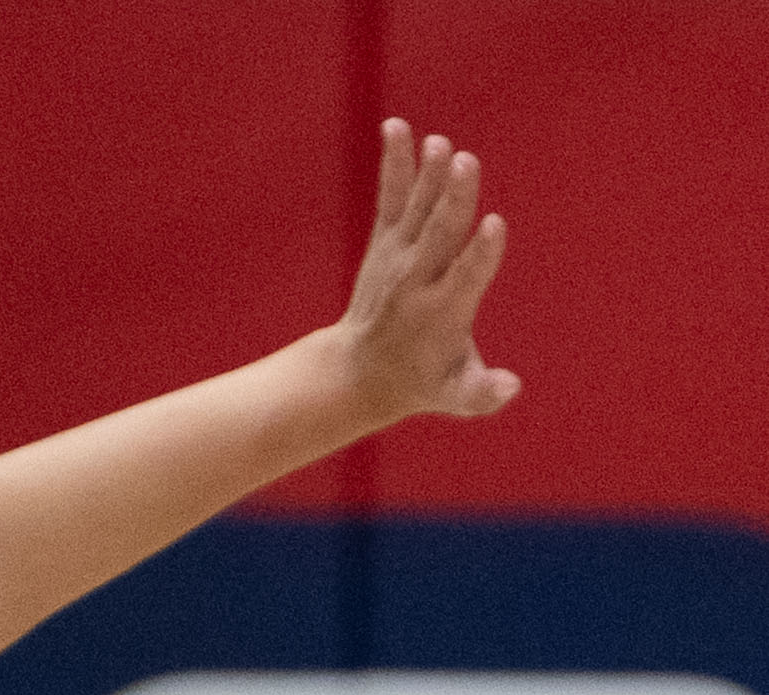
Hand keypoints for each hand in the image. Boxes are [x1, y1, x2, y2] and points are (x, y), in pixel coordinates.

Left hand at [332, 121, 518, 426]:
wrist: (359, 372)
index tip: (493, 226)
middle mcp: (418, 280)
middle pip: (440, 234)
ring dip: (427, 173)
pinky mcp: (386, 239)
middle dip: (453, 199)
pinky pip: (391, 197)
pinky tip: (396, 126)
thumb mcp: (453, 395)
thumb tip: (509, 389)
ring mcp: (399, 256)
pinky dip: (394, 163)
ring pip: (417, 209)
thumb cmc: (423, 381)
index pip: (465, 277)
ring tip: (437, 142)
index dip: (479, 253)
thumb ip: (480, 395)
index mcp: (444, 311)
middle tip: (464, 162)